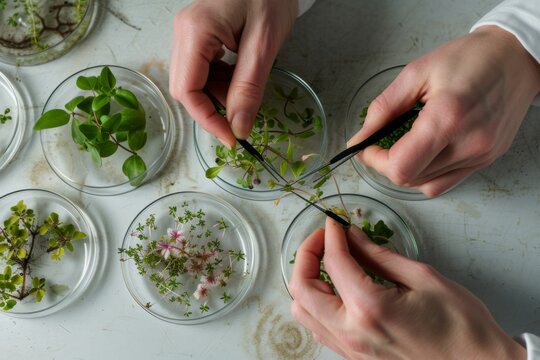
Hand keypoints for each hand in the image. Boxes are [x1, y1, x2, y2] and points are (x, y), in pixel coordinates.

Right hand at [169, 0, 297, 146]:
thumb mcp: (264, 46)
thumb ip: (249, 88)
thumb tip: (238, 127)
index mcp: (196, 31)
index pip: (187, 90)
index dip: (207, 120)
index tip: (232, 138)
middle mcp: (183, 32)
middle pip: (185, 89)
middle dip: (213, 107)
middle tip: (242, 112)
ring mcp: (188, 34)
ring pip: (193, 83)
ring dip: (218, 96)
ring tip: (246, 86)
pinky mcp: (197, 37)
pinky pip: (201, 72)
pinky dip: (220, 83)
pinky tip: (239, 76)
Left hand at [289, 217, 525, 358]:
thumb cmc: (461, 325)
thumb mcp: (423, 278)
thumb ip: (380, 256)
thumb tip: (353, 237)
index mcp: (370, 309)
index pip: (334, 262)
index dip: (331, 235)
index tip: (335, 222)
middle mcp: (352, 333)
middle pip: (302, 289)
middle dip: (306, 256)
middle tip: (324, 238)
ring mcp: (351, 350)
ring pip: (304, 312)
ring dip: (307, 282)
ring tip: (327, 262)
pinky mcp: (355, 358)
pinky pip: (320, 328)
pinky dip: (317, 304)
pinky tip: (336, 289)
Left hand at [348, 26, 539, 195]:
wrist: (514, 58)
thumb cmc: (469, 59)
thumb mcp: (416, 73)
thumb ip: (384, 108)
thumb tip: (360, 138)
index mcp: (448, 117)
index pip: (401, 166)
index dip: (375, 161)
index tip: (367, 147)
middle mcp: (468, 143)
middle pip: (410, 178)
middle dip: (386, 165)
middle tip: (381, 144)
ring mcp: (481, 155)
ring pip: (426, 185)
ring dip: (406, 170)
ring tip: (404, 145)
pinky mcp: (487, 160)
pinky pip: (446, 183)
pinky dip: (426, 175)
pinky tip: (424, 154)